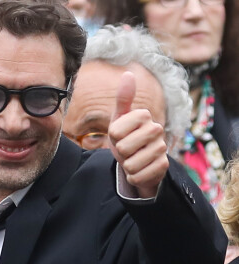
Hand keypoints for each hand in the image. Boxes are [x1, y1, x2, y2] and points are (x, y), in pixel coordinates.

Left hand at [108, 72, 168, 198]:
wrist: (138, 161)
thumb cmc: (126, 137)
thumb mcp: (119, 119)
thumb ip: (123, 99)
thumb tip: (128, 73)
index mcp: (143, 115)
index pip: (114, 131)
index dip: (113, 137)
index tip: (120, 135)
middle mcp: (156, 129)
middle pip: (122, 148)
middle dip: (120, 153)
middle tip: (127, 150)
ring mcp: (161, 148)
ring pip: (130, 164)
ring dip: (126, 166)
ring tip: (133, 159)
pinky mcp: (163, 166)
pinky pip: (137, 176)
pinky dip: (133, 177)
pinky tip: (140, 170)